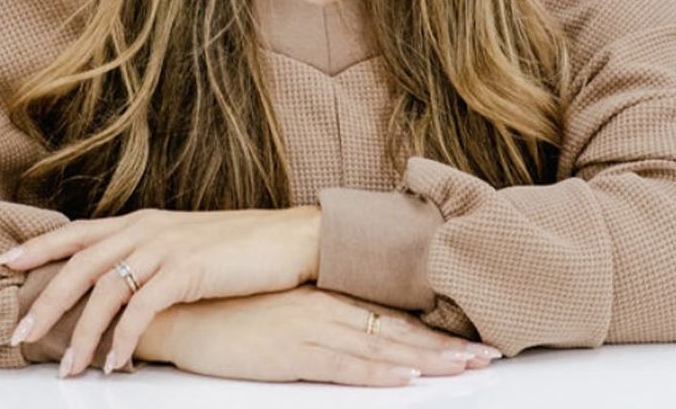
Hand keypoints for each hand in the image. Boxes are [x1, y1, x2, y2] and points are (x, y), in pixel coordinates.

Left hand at [0, 205, 320, 374]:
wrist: (287, 239)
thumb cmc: (237, 249)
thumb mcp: (184, 245)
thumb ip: (148, 257)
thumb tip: (119, 287)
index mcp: (142, 221)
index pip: (78, 232)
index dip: (39, 246)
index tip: (4, 262)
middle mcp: (147, 228)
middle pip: (80, 264)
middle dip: (46, 302)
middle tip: (19, 335)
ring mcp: (166, 247)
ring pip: (106, 290)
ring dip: (83, 334)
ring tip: (71, 370)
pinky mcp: (187, 270)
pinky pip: (142, 308)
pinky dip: (124, 339)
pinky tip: (116, 363)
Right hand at [138, 286, 501, 384]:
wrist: (185, 309)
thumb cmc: (232, 313)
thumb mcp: (284, 312)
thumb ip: (320, 318)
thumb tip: (355, 329)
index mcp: (327, 298)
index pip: (391, 316)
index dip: (434, 330)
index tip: (471, 340)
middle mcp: (326, 309)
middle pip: (398, 331)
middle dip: (445, 348)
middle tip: (489, 356)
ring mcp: (311, 328)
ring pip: (381, 347)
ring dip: (427, 360)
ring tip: (466, 368)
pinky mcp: (291, 351)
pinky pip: (343, 364)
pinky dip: (378, 371)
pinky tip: (405, 377)